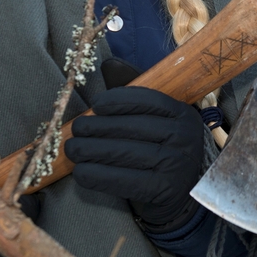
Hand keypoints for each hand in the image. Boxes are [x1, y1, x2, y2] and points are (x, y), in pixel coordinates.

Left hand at [64, 87, 206, 231]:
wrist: (185, 192)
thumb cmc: (163, 148)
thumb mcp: (158, 119)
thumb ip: (135, 94)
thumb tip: (109, 64)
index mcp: (183, 114)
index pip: (149, 101)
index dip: (119, 100)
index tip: (96, 105)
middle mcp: (184, 137)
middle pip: (132, 127)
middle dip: (98, 127)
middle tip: (75, 130)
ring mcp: (176, 165)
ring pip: (125, 153)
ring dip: (91, 151)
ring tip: (72, 149)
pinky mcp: (164, 189)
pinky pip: (124, 180)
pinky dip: (98, 176)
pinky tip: (81, 172)